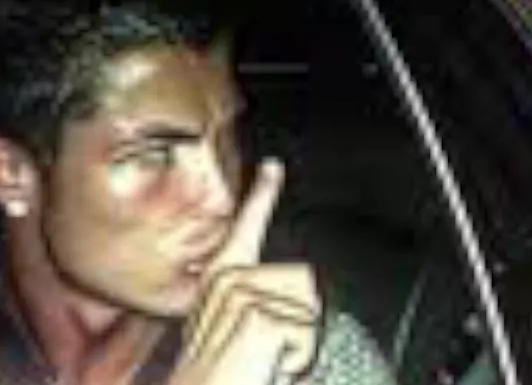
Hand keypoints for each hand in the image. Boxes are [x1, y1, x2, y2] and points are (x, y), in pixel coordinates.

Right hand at [169, 160, 320, 384]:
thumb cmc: (221, 377)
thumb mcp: (231, 334)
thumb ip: (254, 307)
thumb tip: (285, 302)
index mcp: (222, 280)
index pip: (246, 226)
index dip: (262, 193)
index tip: (273, 167)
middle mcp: (227, 282)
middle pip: (305, 279)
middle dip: (300, 322)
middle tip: (266, 355)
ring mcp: (240, 296)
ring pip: (310, 307)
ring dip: (298, 344)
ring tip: (264, 363)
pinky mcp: (257, 317)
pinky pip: (306, 332)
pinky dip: (297, 359)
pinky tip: (267, 368)